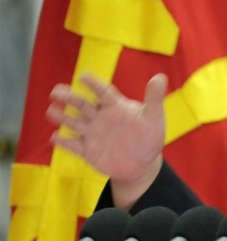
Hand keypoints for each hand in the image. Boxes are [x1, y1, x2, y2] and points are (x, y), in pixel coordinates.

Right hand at [47, 73, 166, 206]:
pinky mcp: (88, 151)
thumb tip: (160, 77)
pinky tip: (54, 137)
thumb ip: (154, 98)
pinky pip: (73, 145)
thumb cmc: (149, 138)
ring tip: (51, 111)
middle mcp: (100, 118)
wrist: (142, 164)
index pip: (103, 92)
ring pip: (74, 122)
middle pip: (82, 105)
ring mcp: (93, 134)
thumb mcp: (155, 118)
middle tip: (56, 92)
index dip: (93, 84)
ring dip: (62, 117)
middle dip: (69, 98)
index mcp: (116, 107)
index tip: (83, 76)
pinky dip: (64, 142)